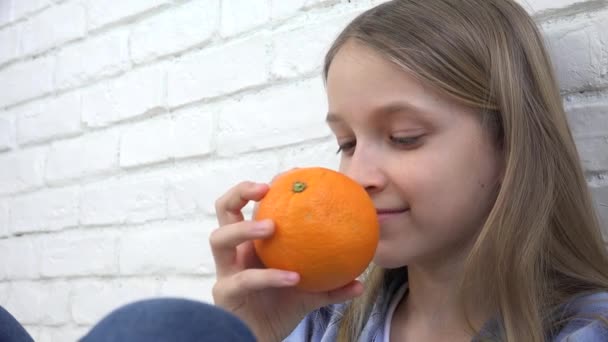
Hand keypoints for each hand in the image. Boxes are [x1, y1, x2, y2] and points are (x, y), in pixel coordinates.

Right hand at [211, 180, 363, 341]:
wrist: (260, 339)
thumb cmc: (281, 309)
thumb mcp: (309, 293)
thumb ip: (331, 284)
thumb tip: (361, 279)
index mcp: (252, 243)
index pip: (250, 205)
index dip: (264, 186)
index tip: (289, 174)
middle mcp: (234, 251)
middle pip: (223, 210)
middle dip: (239, 192)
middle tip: (265, 188)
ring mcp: (225, 270)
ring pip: (219, 238)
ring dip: (244, 228)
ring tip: (271, 227)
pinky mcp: (224, 292)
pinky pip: (244, 279)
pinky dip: (269, 277)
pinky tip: (293, 277)